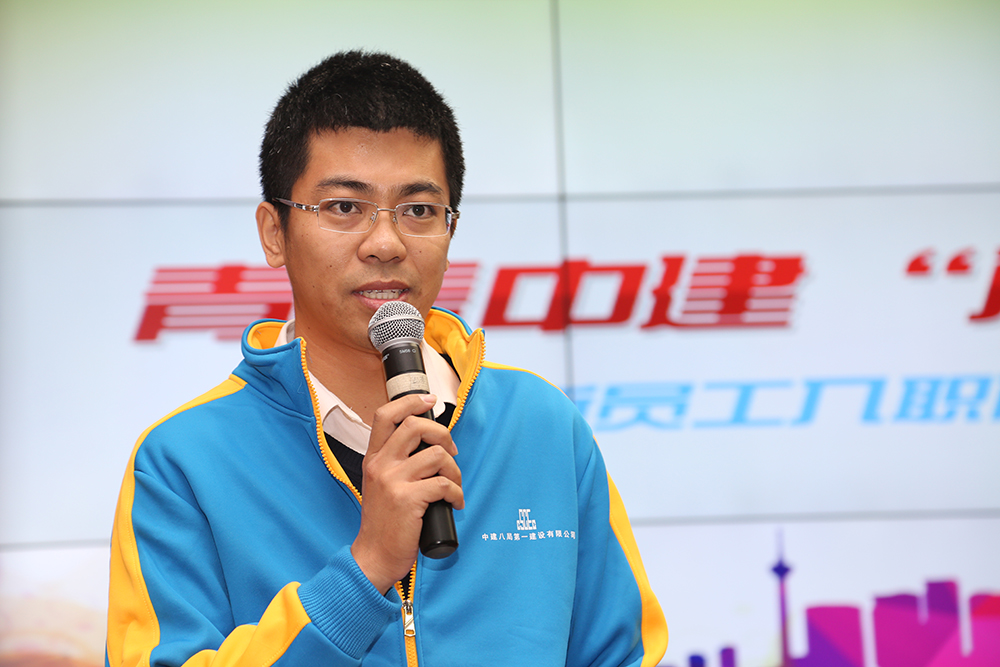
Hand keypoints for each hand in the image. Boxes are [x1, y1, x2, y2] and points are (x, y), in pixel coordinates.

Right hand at [351, 394, 463, 593]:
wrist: (373, 557)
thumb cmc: (383, 523)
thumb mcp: (379, 485)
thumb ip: (395, 463)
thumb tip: (428, 444)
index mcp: (373, 459)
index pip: (385, 415)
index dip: (411, 402)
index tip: (429, 400)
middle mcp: (380, 465)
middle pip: (415, 426)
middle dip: (443, 434)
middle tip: (451, 451)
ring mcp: (393, 481)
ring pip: (436, 454)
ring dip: (454, 469)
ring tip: (454, 484)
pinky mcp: (408, 500)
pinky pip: (444, 484)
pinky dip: (456, 493)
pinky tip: (455, 503)